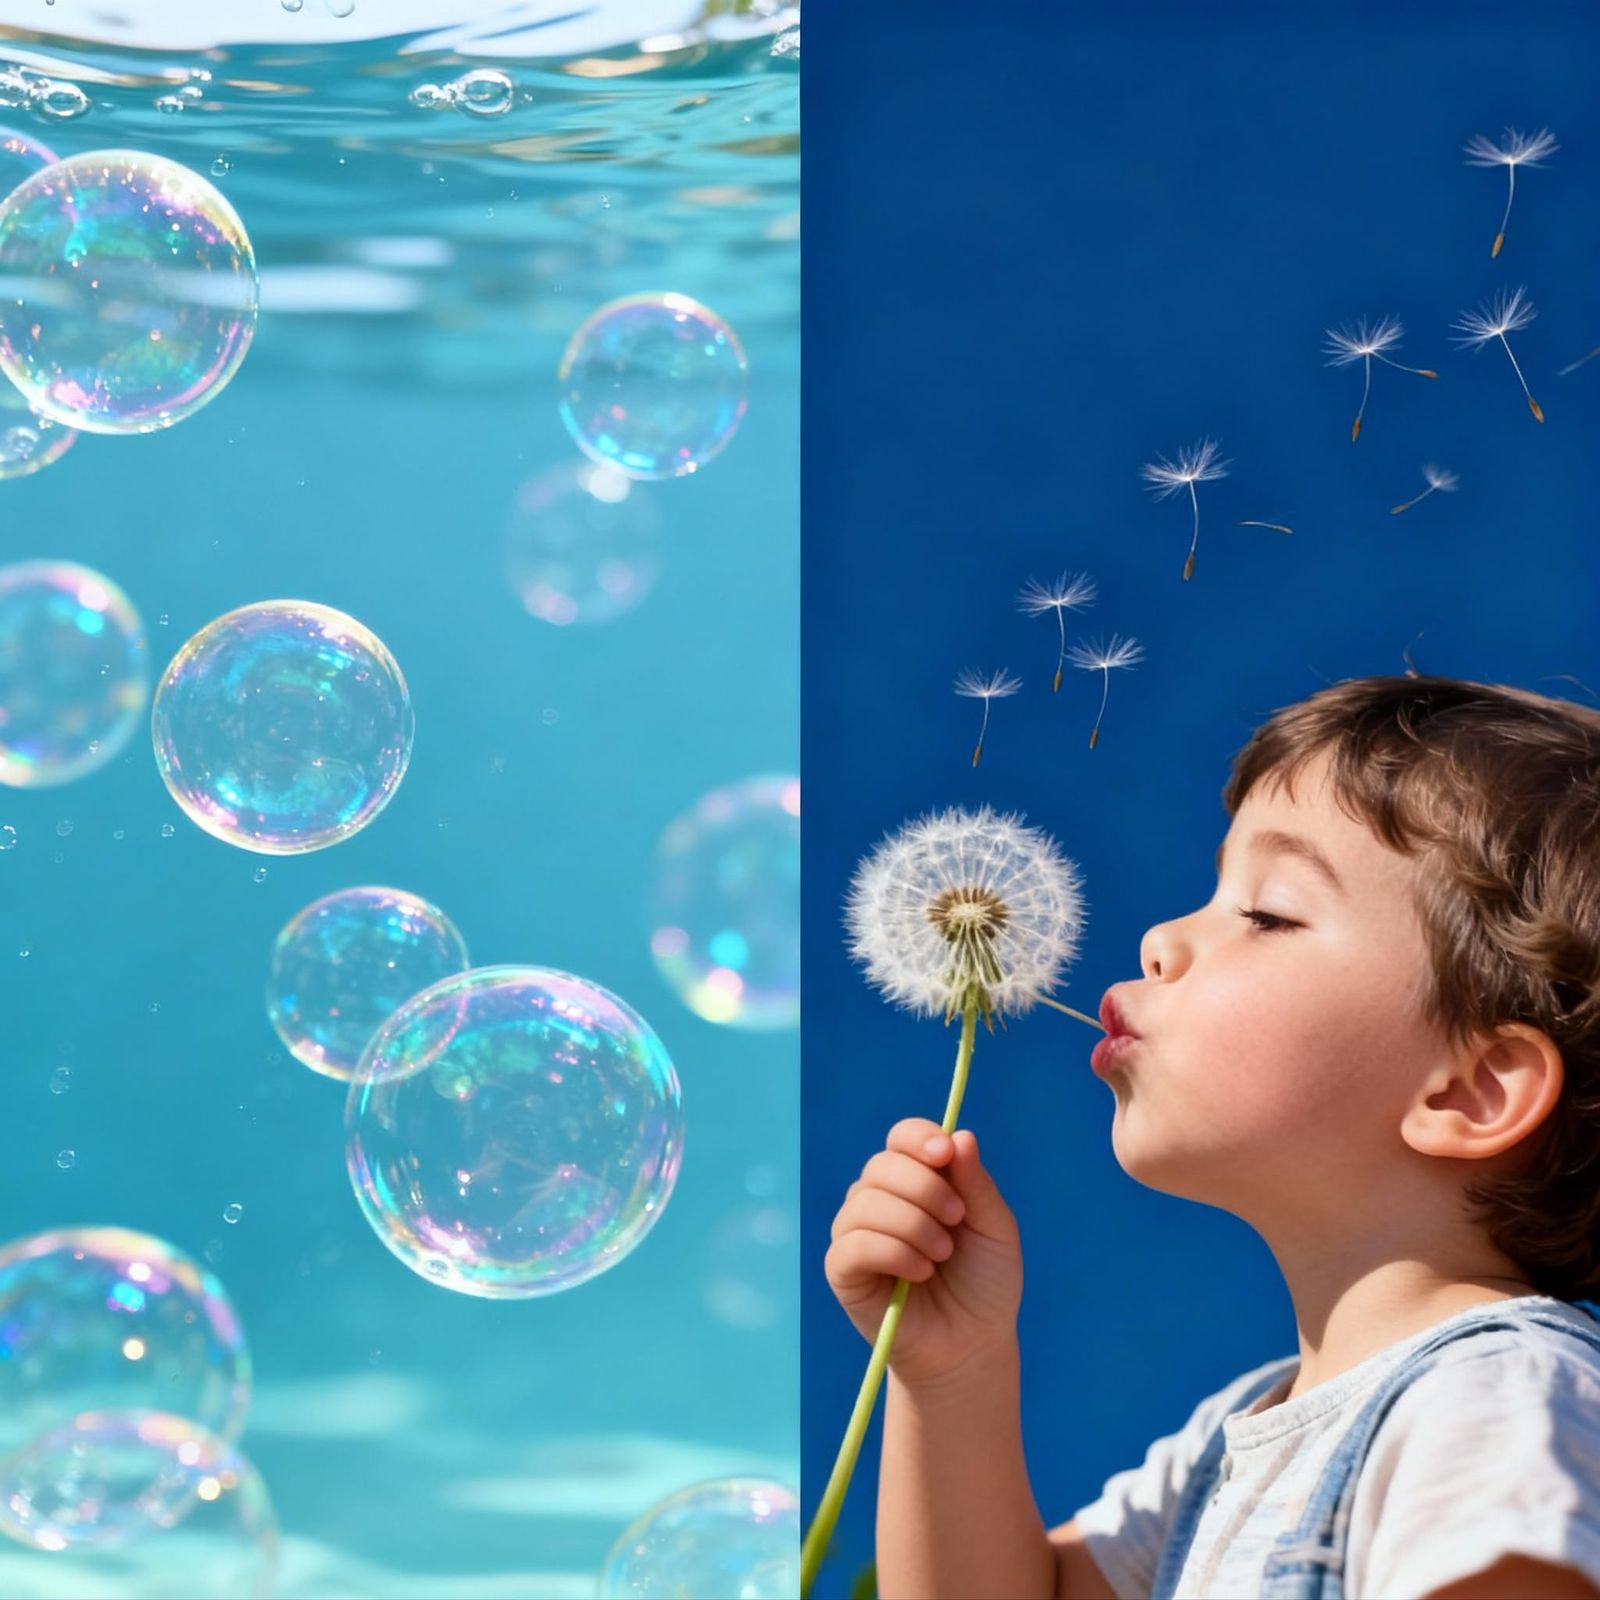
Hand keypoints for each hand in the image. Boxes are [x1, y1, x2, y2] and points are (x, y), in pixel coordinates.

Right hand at [824, 1117, 1022, 1387]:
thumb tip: (958, 1135)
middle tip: (956, 1221)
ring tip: (941, 1256)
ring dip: (913, 1226)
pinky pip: (853, 1244)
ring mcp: (856, 1231)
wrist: (972, 1344)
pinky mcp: (842, 1269)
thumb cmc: (984, 1282)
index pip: (902, 1138)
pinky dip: (893, 1253)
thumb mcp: (995, 1229)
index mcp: (916, 1179)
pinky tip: (919, 1273)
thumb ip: (976, 1184)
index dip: (919, 1139)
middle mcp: (879, 1198)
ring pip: (866, 1203)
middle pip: (882, 1165)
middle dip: (925, 1189)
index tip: (944, 1154)